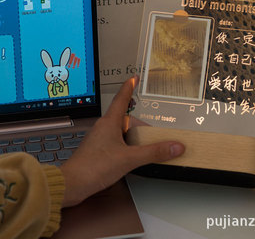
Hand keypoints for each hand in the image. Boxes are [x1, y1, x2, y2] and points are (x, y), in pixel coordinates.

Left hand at [60, 77, 184, 206]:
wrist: (71, 185)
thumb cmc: (94, 167)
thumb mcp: (129, 159)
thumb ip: (153, 152)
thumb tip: (175, 146)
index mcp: (110, 122)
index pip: (122, 98)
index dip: (129, 87)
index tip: (134, 78)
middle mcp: (104, 127)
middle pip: (126, 118)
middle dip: (140, 122)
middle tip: (153, 127)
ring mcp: (100, 139)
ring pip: (121, 131)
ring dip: (134, 135)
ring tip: (146, 143)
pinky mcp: (98, 151)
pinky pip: (117, 142)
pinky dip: (127, 145)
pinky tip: (132, 156)